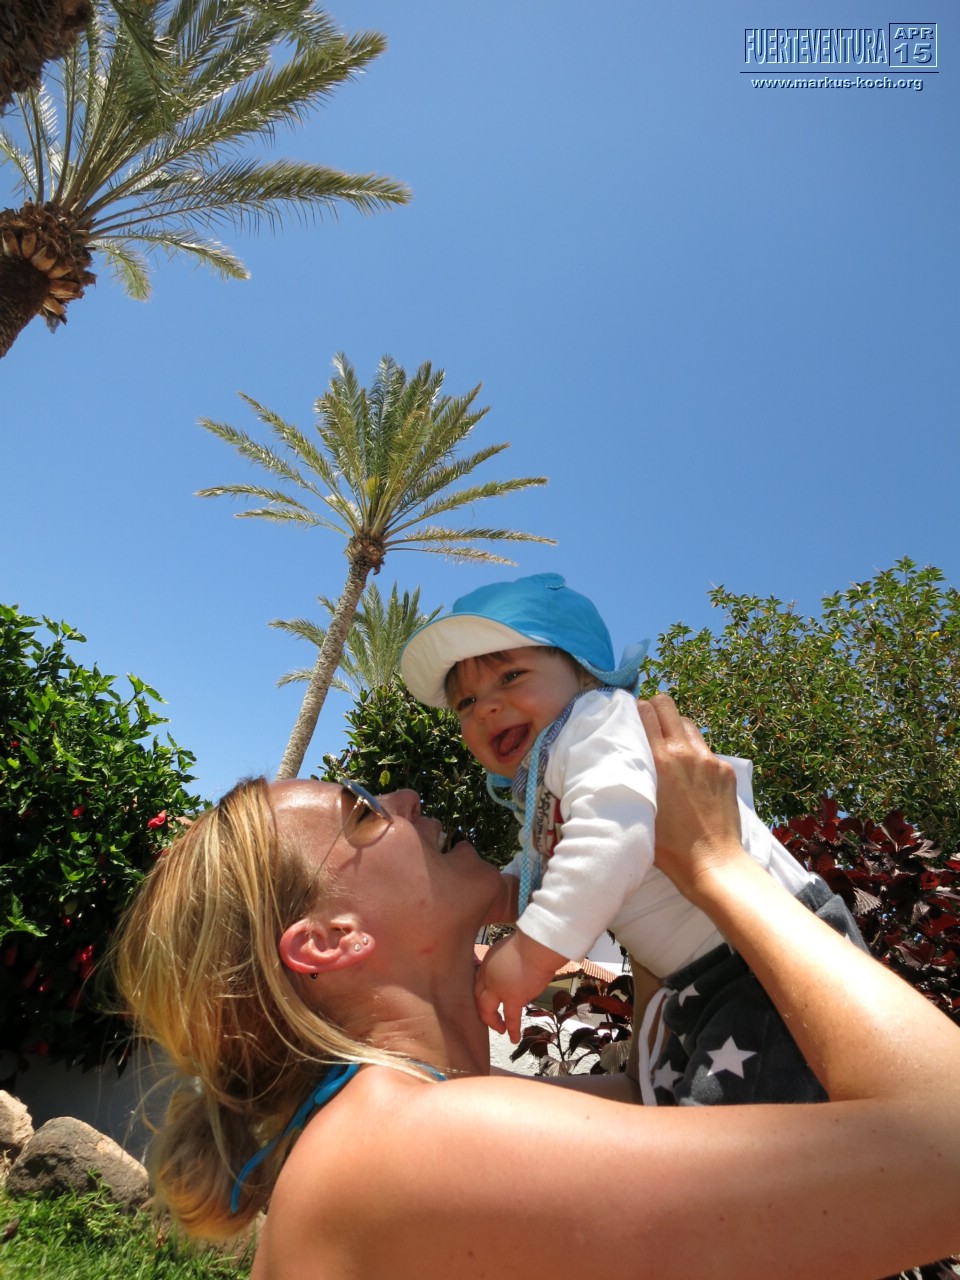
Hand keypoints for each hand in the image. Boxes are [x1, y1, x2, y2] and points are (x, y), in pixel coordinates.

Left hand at [475, 932, 561, 1042]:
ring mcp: (498, 989)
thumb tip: (513, 968)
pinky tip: (513, 1038)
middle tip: (489, 1019)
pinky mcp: (513, 998)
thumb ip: (505, 961)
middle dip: (483, 1011)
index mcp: (487, 963)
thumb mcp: (509, 948)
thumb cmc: (530, 942)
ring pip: (488, 1011)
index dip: (481, 995)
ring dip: (495, 1022)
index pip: (478, 984)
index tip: (487, 1001)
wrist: (537, 946)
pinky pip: (511, 1018)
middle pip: (479, 999)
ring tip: (501, 1030)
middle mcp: (488, 977)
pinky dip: (512, 1029)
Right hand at [638, 695, 743, 899]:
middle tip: (648, 722)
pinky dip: (695, 754)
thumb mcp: (641, 807)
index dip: (636, 708)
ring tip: (669, 750)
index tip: (630, 717)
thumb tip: (627, 759)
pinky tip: (690, 776)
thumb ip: (636, 776)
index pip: (647, 711)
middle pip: (668, 705)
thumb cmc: (669, 845)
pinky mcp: (726, 771)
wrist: (712, 862)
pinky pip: (706, 750)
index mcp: (661, 759)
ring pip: (689, 726)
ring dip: (676, 730)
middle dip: (655, 708)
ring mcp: (710, 760)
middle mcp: (686, 752)